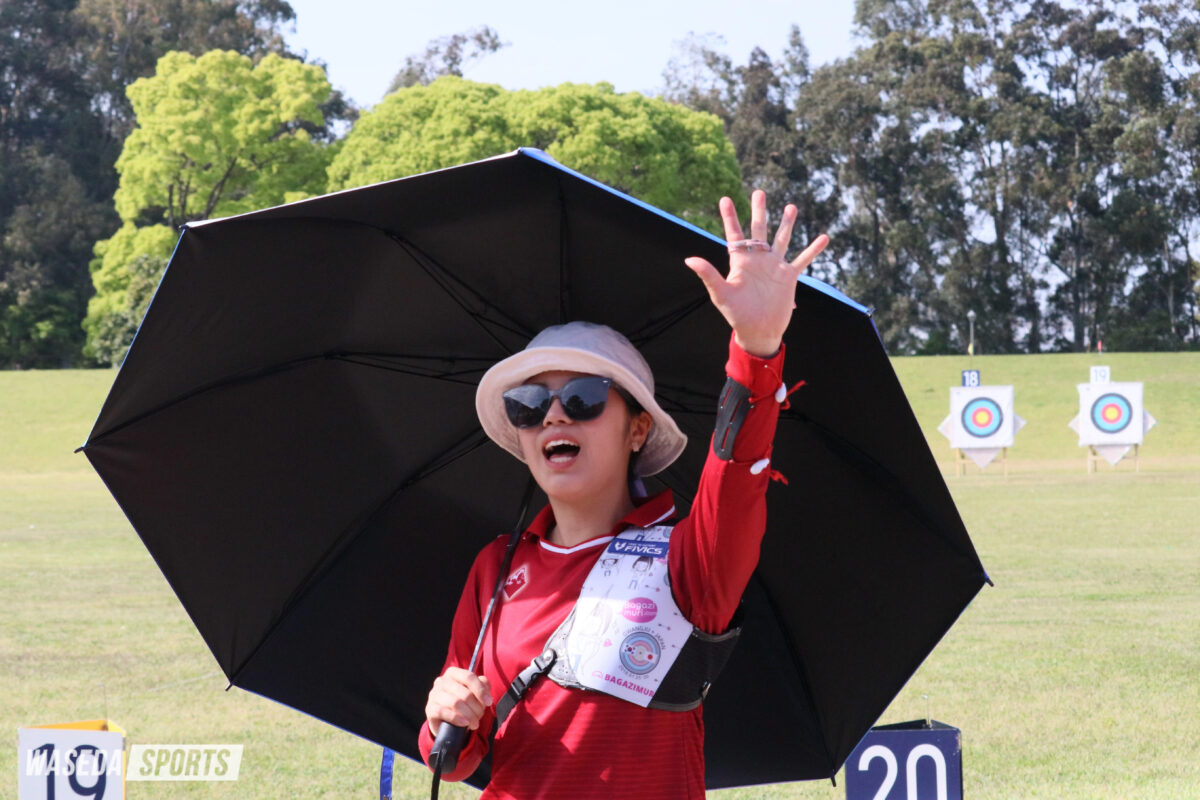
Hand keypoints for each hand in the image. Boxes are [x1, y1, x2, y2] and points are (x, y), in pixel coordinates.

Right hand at [425, 667, 492, 734]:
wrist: (447, 721)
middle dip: (476, 707)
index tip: (489, 702)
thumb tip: (486, 686)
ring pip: (455, 703)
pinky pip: (444, 712)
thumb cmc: (464, 703)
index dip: (481, 690)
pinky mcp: (430, 709)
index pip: (469, 677)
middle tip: (480, 716)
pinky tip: (465, 723)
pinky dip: (457, 719)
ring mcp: (434, 694)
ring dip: (469, 715)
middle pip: (465, 693)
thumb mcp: (474, 692)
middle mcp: (442, 681)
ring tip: (475, 723)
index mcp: (453, 673)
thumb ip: (482, 685)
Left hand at [685, 190, 828, 356]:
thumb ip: (708, 275)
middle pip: (759, 230)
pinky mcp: (789, 276)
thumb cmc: (737, 315)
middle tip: (759, 192)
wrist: (759, 331)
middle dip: (759, 211)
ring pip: (781, 239)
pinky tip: (824, 237)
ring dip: (786, 223)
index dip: (730, 217)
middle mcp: (758, 260)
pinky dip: (813, 249)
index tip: (725, 199)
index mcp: (740, 261)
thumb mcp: (721, 294)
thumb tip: (689, 260)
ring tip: (790, 206)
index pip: (734, 234)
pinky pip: (803, 259)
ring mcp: (774, 266)